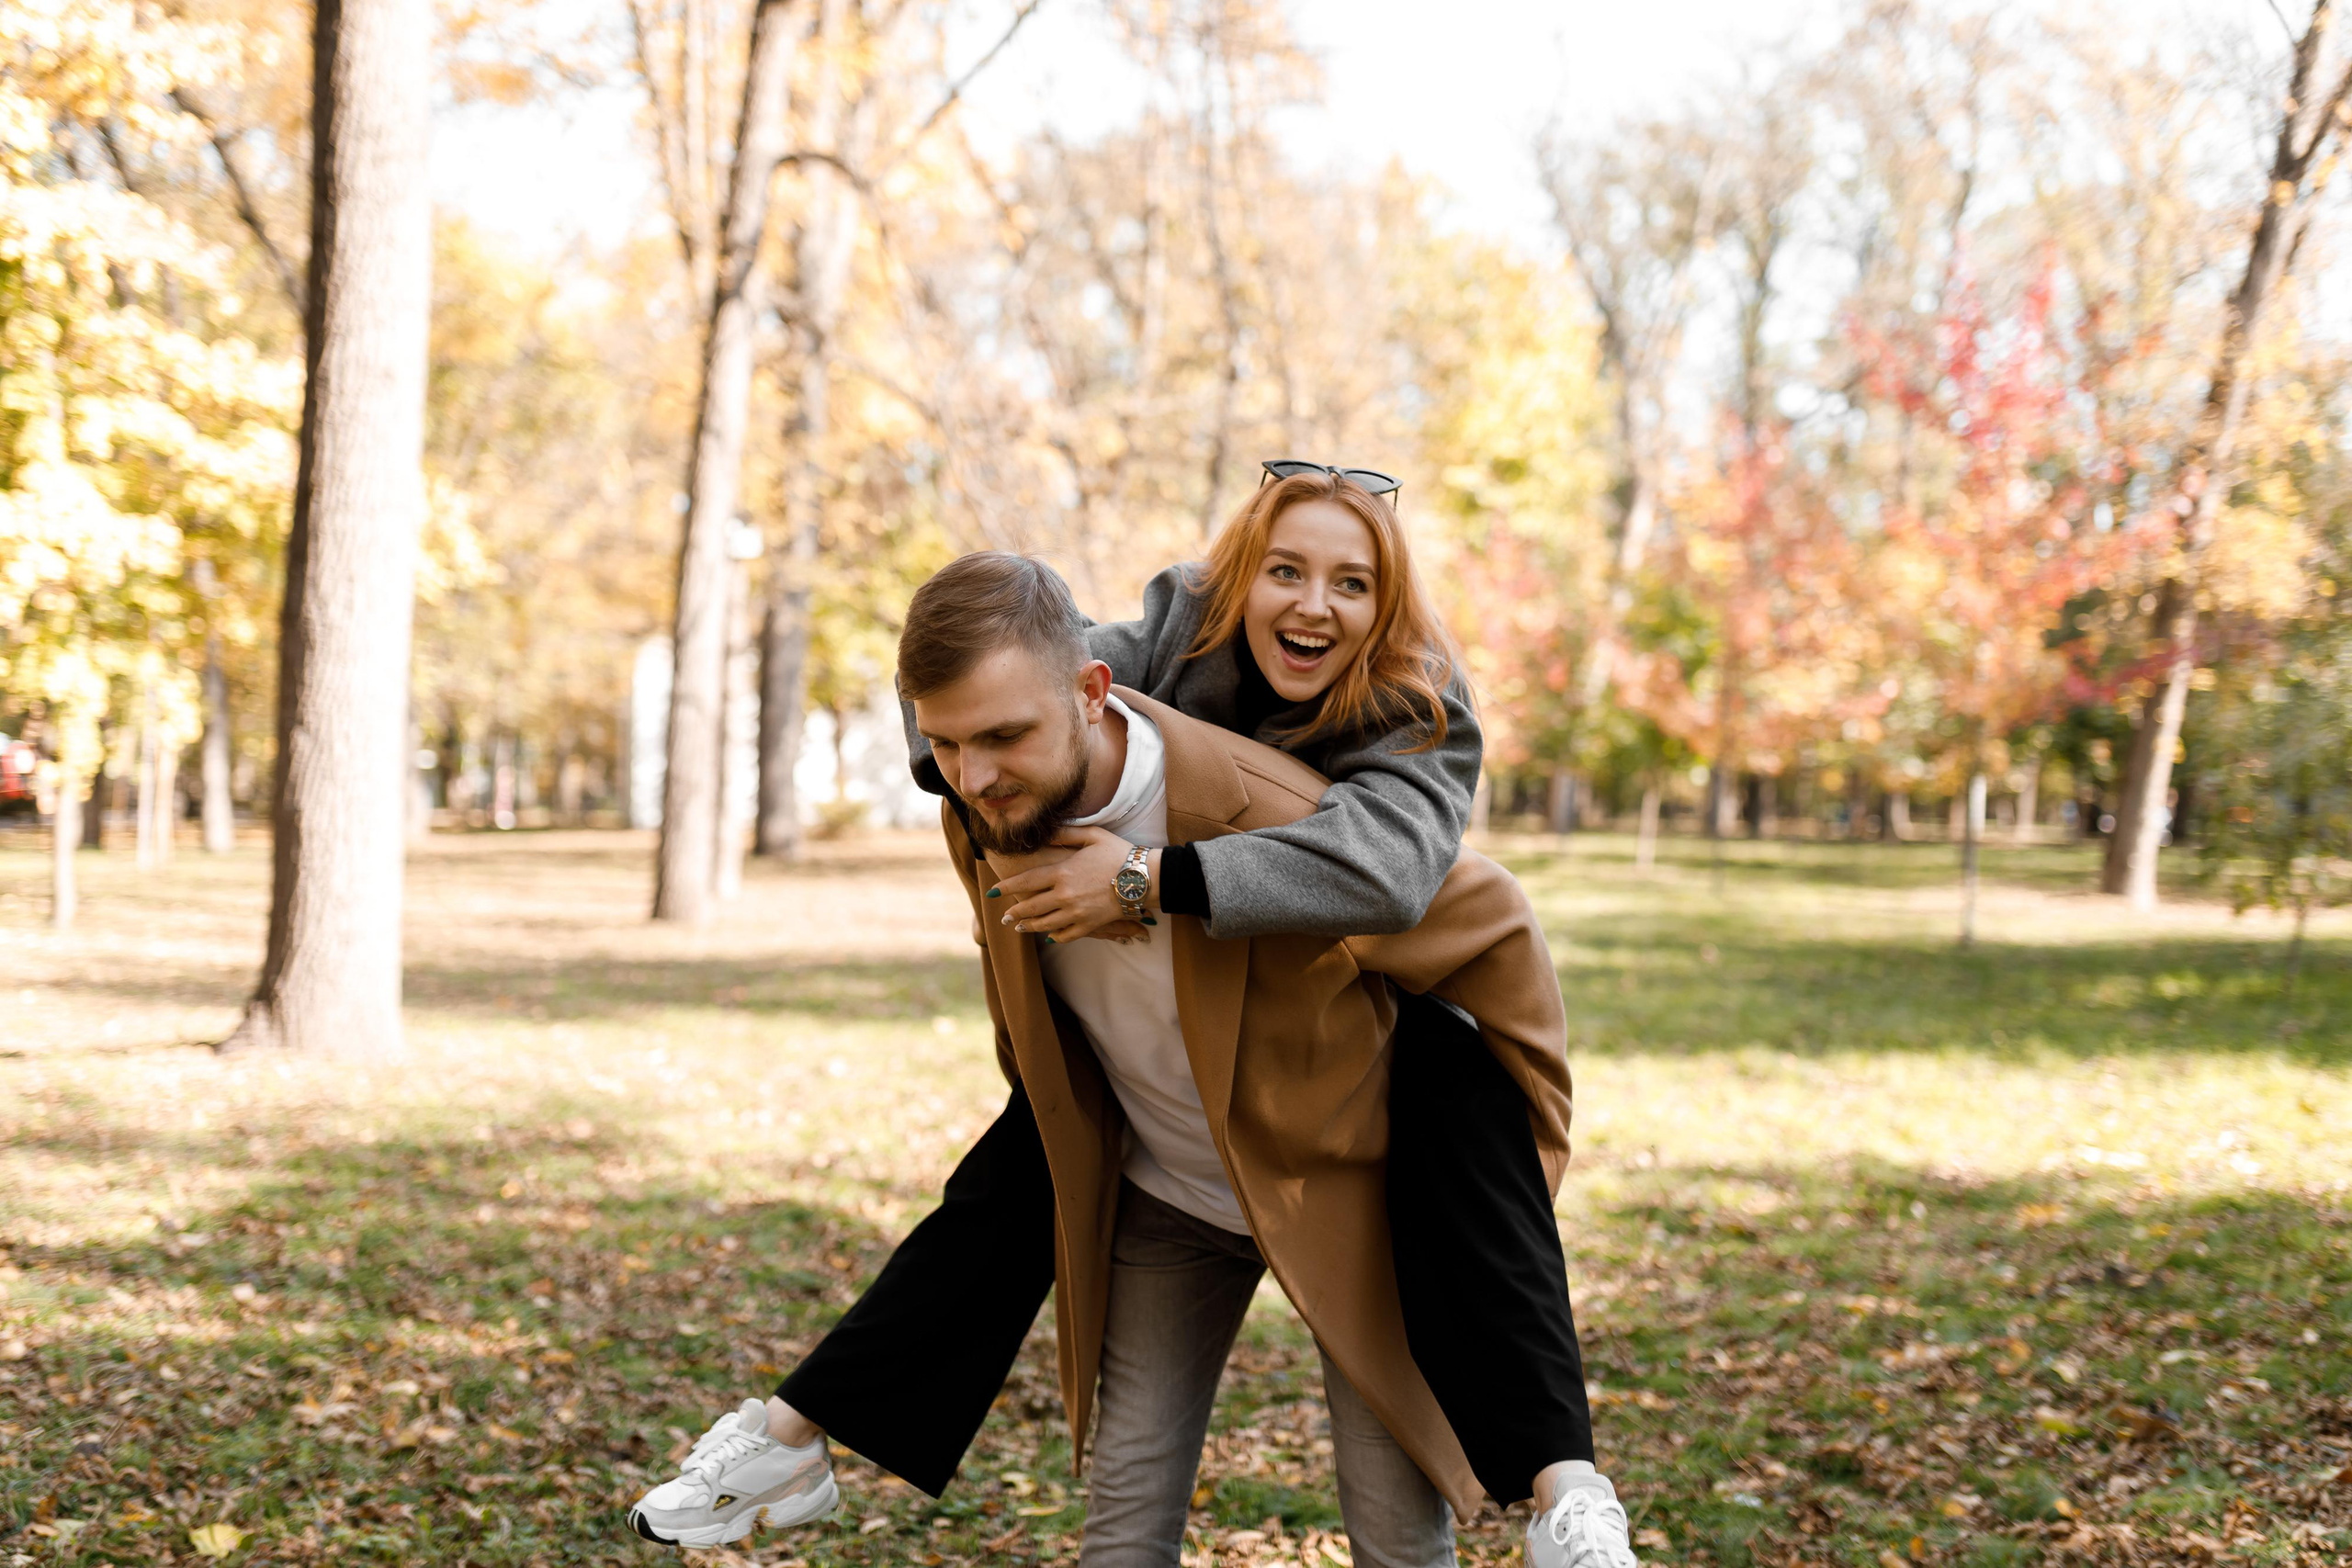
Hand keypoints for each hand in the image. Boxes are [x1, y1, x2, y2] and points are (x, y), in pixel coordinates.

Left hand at [991, 825, 1156, 941]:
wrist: (1144, 878)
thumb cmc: (1119, 853)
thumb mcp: (1092, 835)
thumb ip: (1065, 834)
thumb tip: (1043, 833)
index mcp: (1062, 872)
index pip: (1026, 881)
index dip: (1007, 887)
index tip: (993, 892)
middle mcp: (1065, 895)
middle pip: (1031, 907)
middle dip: (1014, 912)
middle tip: (1004, 917)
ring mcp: (1076, 913)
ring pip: (1045, 924)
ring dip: (1029, 927)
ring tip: (1019, 928)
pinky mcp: (1089, 925)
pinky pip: (1066, 935)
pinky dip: (1055, 937)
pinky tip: (1049, 936)